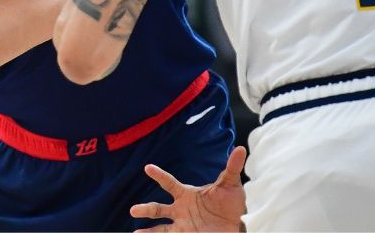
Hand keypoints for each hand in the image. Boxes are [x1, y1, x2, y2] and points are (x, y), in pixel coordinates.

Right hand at [130, 145, 247, 231]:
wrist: (234, 225)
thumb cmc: (229, 203)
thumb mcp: (231, 185)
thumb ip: (232, 168)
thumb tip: (240, 149)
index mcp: (186, 194)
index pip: (169, 183)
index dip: (159, 175)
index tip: (148, 168)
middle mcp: (180, 210)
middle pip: (158, 209)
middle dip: (146, 210)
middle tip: (133, 211)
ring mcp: (182, 225)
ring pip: (161, 229)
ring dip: (149, 231)